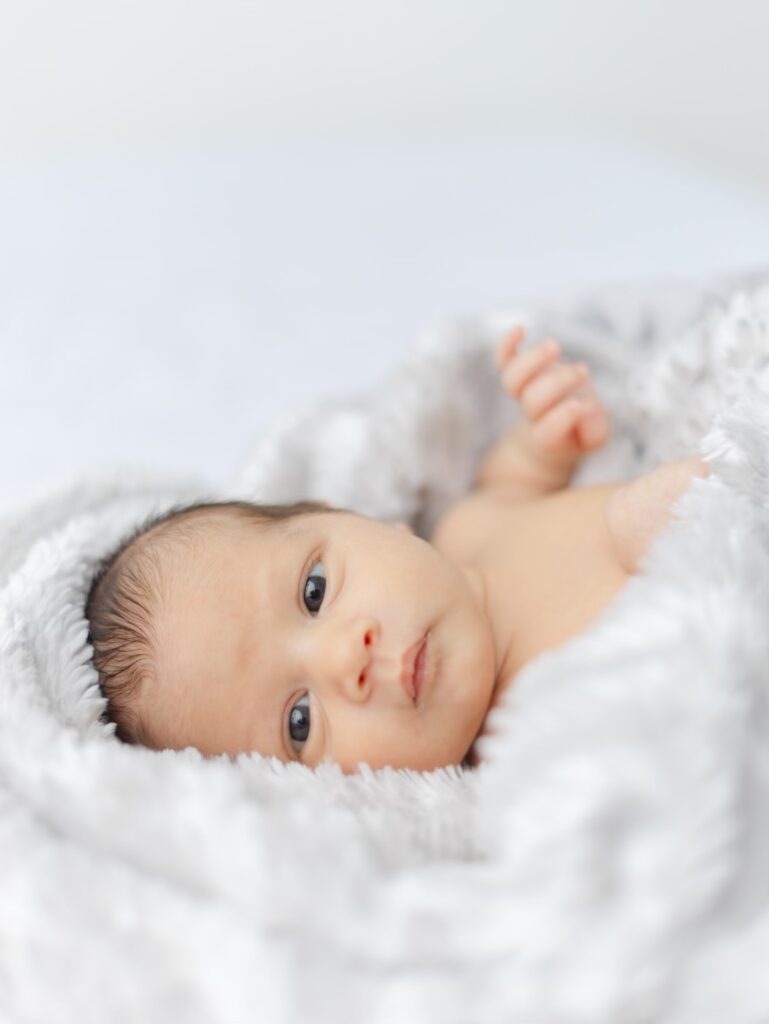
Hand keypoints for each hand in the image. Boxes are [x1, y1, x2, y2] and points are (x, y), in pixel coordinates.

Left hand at [494, 325, 609, 476]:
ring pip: (513, 379)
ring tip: (554, 347)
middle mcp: (533, 413)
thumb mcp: (594, 437)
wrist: (552, 432)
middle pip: (533, 401)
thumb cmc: (579, 430)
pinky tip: (520, 329)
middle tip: (582, 372)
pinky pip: (504, 358)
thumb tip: (587, 406)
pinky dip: (507, 344)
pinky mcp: (518, 373)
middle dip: (558, 383)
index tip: (581, 405)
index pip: (547, 431)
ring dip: (533, 361)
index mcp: (549, 437)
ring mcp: (522, 392)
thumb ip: (596, 428)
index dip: (563, 418)